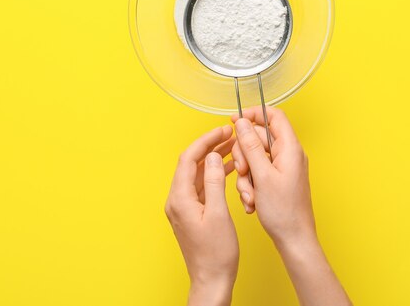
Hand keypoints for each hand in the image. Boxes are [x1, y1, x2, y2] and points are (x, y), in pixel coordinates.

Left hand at [165, 125, 237, 305]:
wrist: (211, 280)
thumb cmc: (216, 253)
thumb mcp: (219, 214)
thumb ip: (214, 182)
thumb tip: (211, 157)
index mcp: (180, 199)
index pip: (189, 159)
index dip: (205, 141)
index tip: (222, 130)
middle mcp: (177, 201)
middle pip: (191, 164)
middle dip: (210, 147)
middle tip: (229, 135)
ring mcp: (183, 207)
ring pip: (196, 174)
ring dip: (212, 160)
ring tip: (232, 148)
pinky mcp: (191, 213)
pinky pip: (201, 186)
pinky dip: (213, 175)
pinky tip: (228, 169)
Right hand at [231, 107, 351, 305]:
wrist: (294, 239)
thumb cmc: (283, 211)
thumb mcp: (262, 175)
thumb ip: (251, 146)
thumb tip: (242, 122)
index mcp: (289, 148)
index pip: (274, 116)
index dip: (254, 114)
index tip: (235, 120)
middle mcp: (288, 155)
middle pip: (258, 138)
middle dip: (244, 156)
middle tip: (243, 172)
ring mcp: (282, 168)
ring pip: (254, 158)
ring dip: (246, 176)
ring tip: (250, 195)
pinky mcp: (277, 180)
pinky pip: (257, 174)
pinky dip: (250, 186)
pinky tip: (252, 202)